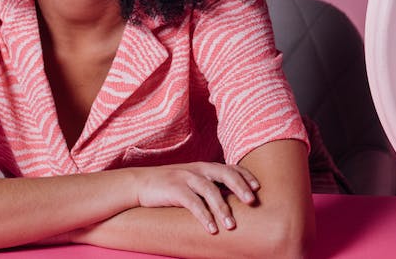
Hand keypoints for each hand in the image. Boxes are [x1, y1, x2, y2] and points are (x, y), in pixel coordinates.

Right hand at [129, 162, 260, 234]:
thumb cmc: (168, 185)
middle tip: (252, 202)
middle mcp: (197, 169)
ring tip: (231, 225)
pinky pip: (193, 203)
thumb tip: (230, 198)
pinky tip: (211, 229)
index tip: (257, 187)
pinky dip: (204, 216)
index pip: (230, 167)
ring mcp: (185, 177)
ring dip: (222, 208)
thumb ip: (208, 184)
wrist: (138, 183)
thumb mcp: (190, 180)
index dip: (245, 175)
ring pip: (210, 190)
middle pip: (225, 174)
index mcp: (203, 166)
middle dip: (240, 187)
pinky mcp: (174, 189)